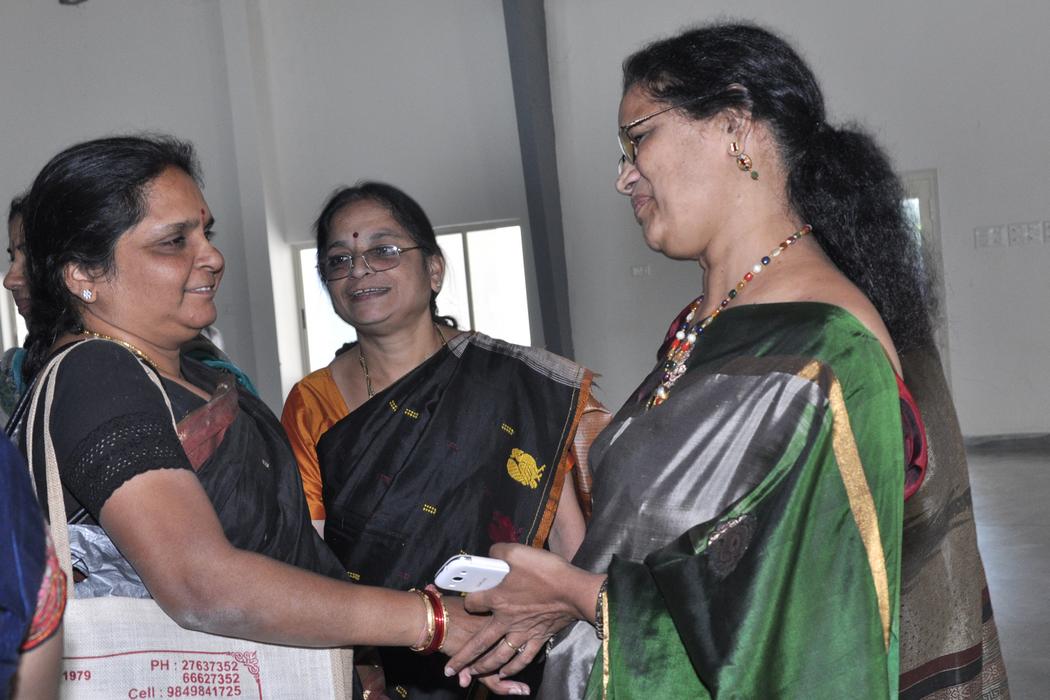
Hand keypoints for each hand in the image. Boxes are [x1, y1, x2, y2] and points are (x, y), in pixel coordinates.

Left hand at [444, 543, 604, 681]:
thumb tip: (490, 555)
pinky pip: (522, 658)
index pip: (472, 603)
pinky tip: (505, 673)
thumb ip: (498, 552)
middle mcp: (505, 620)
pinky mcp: (538, 638)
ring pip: (498, 655)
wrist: (573, 591)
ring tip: (473, 674)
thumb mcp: (517, 552)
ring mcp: (522, 632)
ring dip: (484, 666)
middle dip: (463, 657)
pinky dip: (513, 668)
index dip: (468, 600)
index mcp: (497, 598)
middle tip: (449, 669)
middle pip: (479, 643)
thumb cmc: (545, 571)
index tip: (468, 599)